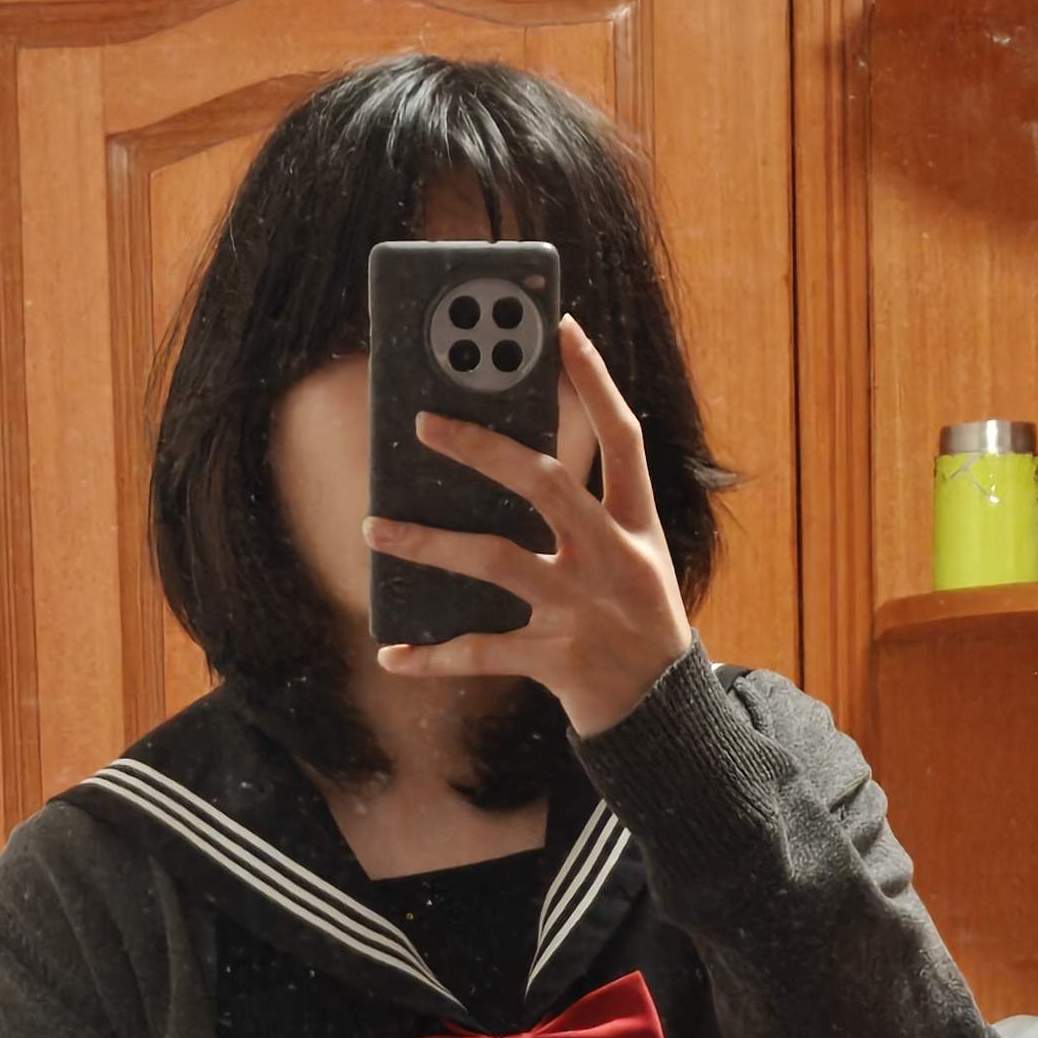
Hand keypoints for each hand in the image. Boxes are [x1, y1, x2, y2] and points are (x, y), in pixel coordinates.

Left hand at [364, 314, 694, 737]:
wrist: (663, 710)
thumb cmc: (635, 617)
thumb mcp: (632, 556)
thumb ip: (582, 513)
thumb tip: (498, 463)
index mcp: (636, 523)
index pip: (621, 436)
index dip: (593, 380)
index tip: (559, 327)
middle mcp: (610, 557)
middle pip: (544, 484)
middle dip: (482, 448)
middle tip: (425, 423)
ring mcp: (581, 608)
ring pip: (495, 562)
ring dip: (428, 544)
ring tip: (374, 529)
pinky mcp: (553, 659)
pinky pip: (480, 652)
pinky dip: (432, 657)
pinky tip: (392, 653)